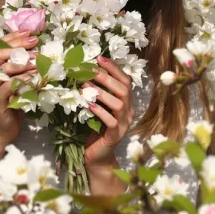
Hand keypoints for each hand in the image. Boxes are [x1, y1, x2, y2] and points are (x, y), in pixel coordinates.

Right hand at [0, 30, 36, 160]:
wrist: (2, 130)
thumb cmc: (12, 105)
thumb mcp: (20, 84)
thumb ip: (25, 70)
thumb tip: (41, 53)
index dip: (12, 37)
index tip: (29, 32)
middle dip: (17, 45)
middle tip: (35, 43)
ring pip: (2, 70)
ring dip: (21, 63)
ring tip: (38, 61)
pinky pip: (6, 88)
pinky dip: (19, 81)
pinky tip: (32, 78)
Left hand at [82, 55, 135, 171]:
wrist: (97, 156)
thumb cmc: (95, 128)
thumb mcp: (98, 106)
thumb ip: (97, 91)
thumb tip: (85, 70)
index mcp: (127, 102)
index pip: (126, 80)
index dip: (114, 68)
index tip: (99, 57)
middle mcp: (129, 111)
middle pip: (123, 89)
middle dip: (106, 77)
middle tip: (89, 69)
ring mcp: (124, 124)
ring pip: (119, 104)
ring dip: (102, 92)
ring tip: (86, 85)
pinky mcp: (115, 136)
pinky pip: (111, 121)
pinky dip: (100, 111)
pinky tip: (89, 105)